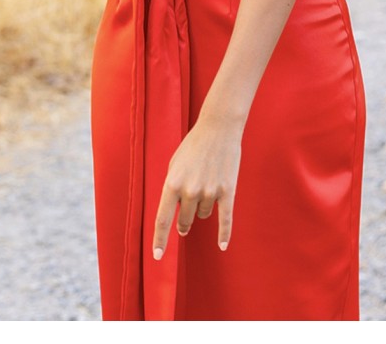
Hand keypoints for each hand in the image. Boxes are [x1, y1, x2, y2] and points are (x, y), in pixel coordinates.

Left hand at [152, 117, 241, 259]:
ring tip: (206, 185)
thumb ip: (172, 189)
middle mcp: (190, 190)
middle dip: (184, 223)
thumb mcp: (174, 165)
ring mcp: (210, 192)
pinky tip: (222, 245)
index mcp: (172, 183)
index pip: (162, 219)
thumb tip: (175, 213)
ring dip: (203, 207)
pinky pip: (225, 219)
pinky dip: (224, 234)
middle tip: (184, 224)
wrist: (218, 129)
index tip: (158, 256)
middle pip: (185, 220)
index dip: (160, 240)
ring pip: (203, 214)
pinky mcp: (227, 191)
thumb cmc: (193, 146)